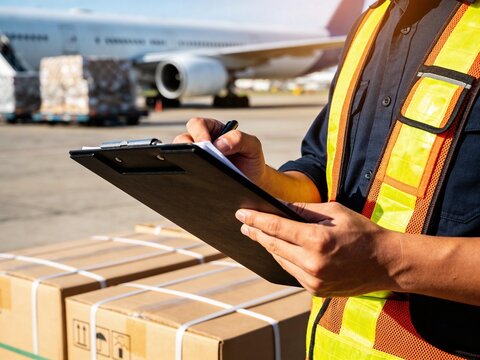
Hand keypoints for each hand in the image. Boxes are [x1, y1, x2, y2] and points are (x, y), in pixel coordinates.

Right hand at [173, 117, 266, 184]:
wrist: (253, 183)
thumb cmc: (251, 160)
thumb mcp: (253, 146)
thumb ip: (240, 139)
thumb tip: (219, 144)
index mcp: (213, 130)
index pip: (198, 124)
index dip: (199, 132)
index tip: (206, 144)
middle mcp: (200, 143)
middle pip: (183, 140)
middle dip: (187, 147)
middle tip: (198, 158)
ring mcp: (196, 159)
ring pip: (180, 158)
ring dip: (185, 163)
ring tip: (198, 172)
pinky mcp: (194, 174)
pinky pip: (185, 175)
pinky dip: (188, 177)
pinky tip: (198, 183)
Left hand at [235, 202, 402, 296]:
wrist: (386, 263)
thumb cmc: (362, 232)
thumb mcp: (334, 211)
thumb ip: (304, 209)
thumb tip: (279, 205)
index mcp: (317, 240)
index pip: (276, 228)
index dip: (256, 220)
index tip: (241, 214)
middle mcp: (312, 263)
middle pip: (273, 245)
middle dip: (256, 233)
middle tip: (244, 224)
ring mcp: (313, 280)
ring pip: (280, 260)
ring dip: (268, 246)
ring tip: (258, 234)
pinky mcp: (316, 290)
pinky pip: (291, 271)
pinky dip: (283, 259)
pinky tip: (278, 249)